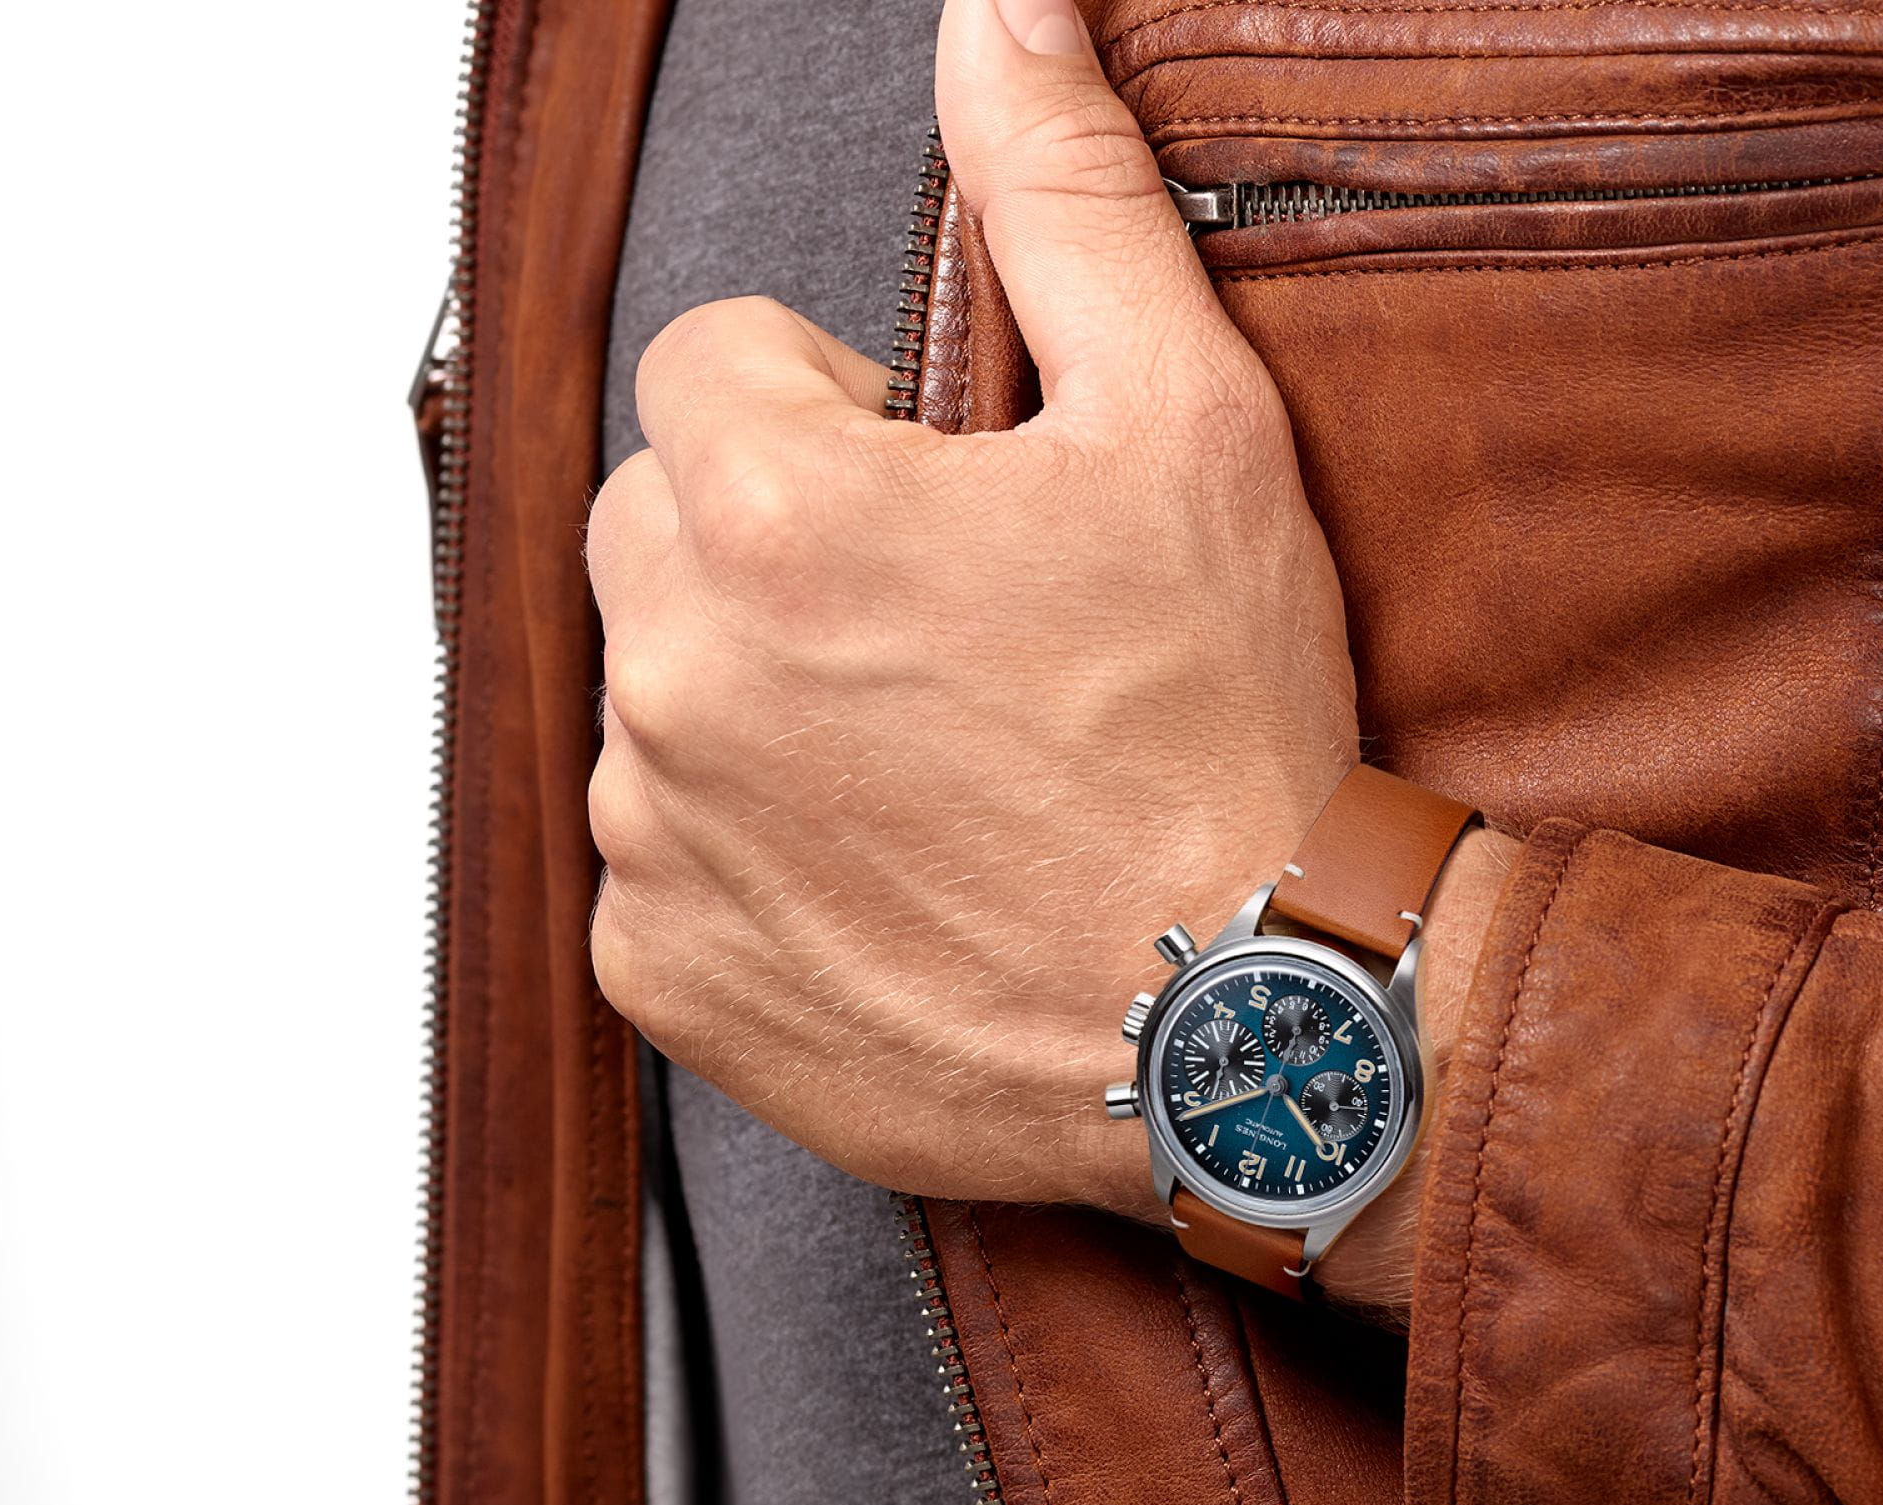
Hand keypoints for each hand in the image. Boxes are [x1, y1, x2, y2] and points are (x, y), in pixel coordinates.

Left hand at [586, 0, 1510, 1305]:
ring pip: (649, 698)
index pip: (706, 365)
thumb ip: (1065, 196)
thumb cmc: (1218, 743)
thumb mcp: (1184, 424)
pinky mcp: (664, 972)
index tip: (921, 493)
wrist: (1232, 1026)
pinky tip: (876, 875)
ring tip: (919, 768)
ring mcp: (655, 841)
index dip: (826, 412)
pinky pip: (653, 860)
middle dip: (769, 550)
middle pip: (657, 532)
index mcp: (772, 514)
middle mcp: (674, 679)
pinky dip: (738, 858)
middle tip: (930, 633)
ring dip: (751, 705)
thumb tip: (1001, 13)